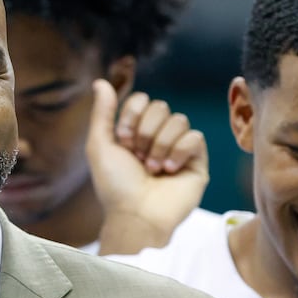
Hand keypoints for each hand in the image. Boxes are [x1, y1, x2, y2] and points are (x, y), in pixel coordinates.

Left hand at [85, 79, 208, 254]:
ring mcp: (178, 149)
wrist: (135, 215)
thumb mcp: (99, 146)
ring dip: (160, 144)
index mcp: (136, 133)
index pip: (142, 100)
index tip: (123, 141)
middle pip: (161, 106)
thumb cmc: (115, 186)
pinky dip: (179, 152)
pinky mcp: (197, 162)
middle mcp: (158, 138)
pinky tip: (169, 170)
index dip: (132, 115)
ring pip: (179, 119)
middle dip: (145, 132)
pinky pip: (196, 136)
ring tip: (152, 168)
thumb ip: (102, 113)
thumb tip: (101, 82)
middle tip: (138, 157)